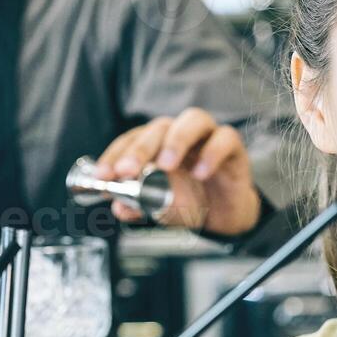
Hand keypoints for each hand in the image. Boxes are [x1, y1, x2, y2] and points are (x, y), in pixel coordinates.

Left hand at [96, 108, 261, 235]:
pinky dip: (212, 154)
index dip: (114, 156)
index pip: (131, 140)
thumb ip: (138, 206)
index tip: (103, 175)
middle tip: (127, 170)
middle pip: (159, 128)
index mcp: (155, 144)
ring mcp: (206, 136)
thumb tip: (119, 208)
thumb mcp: (159, 208)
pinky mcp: (232, 146)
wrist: (223, 217)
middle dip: (140, 149)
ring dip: (176, 141)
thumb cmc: (190, 201)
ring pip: (192, 120)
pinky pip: (224, 138)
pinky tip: (201, 174)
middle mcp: (178, 134)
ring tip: (166, 166)